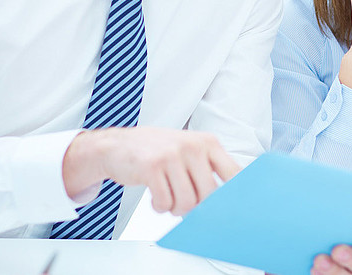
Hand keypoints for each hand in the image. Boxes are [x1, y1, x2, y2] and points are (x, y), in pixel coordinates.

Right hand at [62, 127, 239, 215]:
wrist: (117, 145)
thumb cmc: (156, 151)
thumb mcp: (188, 150)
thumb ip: (208, 169)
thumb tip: (226, 200)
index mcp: (207, 142)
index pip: (233, 173)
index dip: (234, 195)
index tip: (230, 207)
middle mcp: (192, 146)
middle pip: (209, 194)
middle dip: (197, 206)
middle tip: (184, 201)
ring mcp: (171, 155)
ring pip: (187, 202)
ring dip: (175, 208)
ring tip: (168, 197)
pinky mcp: (152, 167)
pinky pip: (165, 202)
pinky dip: (160, 206)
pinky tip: (156, 196)